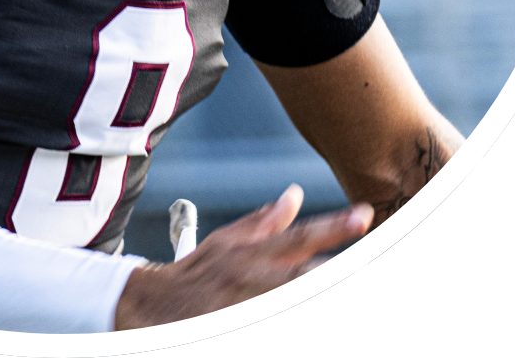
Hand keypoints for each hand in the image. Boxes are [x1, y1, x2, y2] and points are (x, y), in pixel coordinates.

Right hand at [114, 185, 372, 328]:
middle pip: (303, 275)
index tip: (365, 215)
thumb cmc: (195, 274)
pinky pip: (261, 312)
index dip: (335, 226)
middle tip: (359, 260)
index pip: (300, 236)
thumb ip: (264, 222)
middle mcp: (251, 276)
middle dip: (333, 270)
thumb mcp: (226, 243)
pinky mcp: (227, 320)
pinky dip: (278, 303)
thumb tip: (295, 194)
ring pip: (287, 294)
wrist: (150, 307)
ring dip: (309, 286)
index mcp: (251, 252)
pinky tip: (282, 299)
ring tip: (333, 272)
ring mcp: (241, 305)